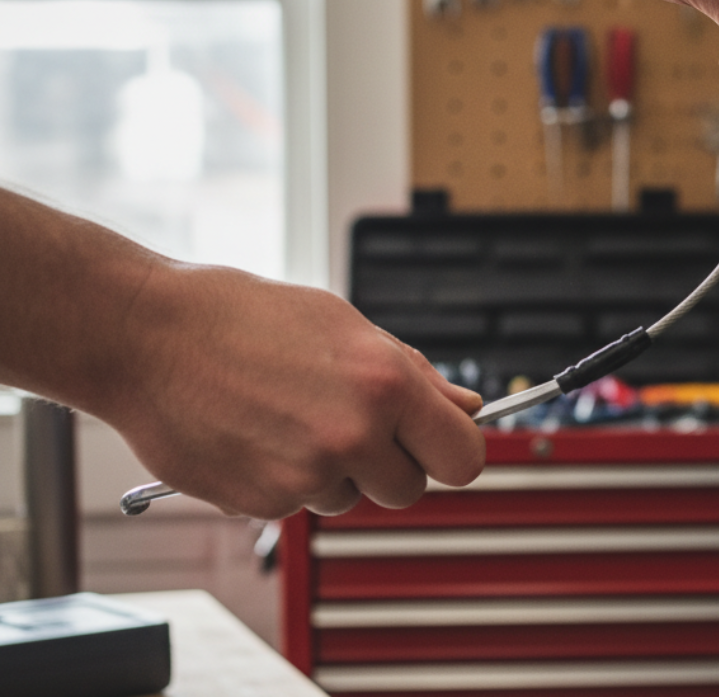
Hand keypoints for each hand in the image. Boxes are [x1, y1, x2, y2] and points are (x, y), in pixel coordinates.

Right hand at [101, 263, 485, 520]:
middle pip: (410, 490)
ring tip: (286, 416)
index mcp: (385, 384)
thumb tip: (466, 408)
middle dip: (389, 465)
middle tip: (348, 424)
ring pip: (350, 499)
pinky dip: (285, 480)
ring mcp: (306, 475)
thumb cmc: (241, 318)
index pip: (464, 458)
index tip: (439, 446)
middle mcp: (352, 435)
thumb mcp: (345, 324)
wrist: (147, 336)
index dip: (453, 453)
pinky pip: (298, 506)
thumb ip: (415, 375)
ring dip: (332, 471)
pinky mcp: (262, 503)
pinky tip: (256, 434)